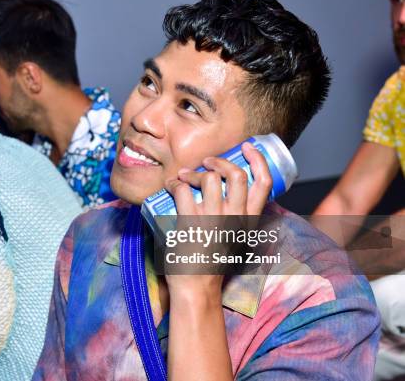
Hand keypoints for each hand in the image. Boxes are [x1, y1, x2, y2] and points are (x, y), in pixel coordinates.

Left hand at [163, 142, 272, 297]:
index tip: (248, 148)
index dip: (258, 160)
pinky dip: (174, 183)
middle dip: (221, 161)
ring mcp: (214, 220)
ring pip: (209, 178)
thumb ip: (234, 219)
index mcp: (249, 222)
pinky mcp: (191, 223)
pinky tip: (171, 185)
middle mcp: (235, 218)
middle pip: (237, 174)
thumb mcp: (234, 240)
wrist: (197, 288)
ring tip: (184, 176)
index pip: (265, 183)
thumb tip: (222, 194)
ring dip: (194, 172)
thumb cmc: (212, 265)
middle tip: (207, 161)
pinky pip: (183, 190)